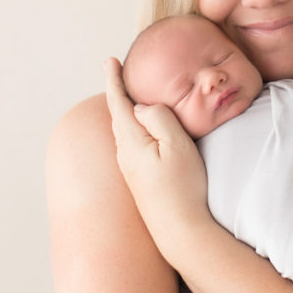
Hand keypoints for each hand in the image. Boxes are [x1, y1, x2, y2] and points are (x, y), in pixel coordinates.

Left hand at [103, 57, 210, 260]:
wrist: (181, 231)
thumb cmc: (183, 186)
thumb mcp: (176, 145)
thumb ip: (158, 118)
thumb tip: (141, 106)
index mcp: (131, 141)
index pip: (119, 102)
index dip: (113, 79)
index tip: (109, 61)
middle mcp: (125, 154)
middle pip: (118, 115)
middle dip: (117, 92)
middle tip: (116, 72)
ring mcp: (131, 169)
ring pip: (125, 131)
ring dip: (125, 111)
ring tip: (128, 96)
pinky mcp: (139, 180)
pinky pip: (132, 144)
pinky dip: (133, 128)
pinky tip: (140, 131)